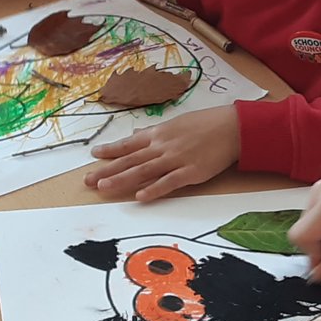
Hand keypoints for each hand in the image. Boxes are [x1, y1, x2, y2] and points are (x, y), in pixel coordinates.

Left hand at [83, 105, 239, 200]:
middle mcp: (163, 146)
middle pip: (130, 159)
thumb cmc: (206, 124)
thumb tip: (139, 133)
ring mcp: (176, 159)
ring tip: (104, 188)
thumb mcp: (177, 123)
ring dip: (122, 179)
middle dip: (108, 170)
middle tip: (89, 180)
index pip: (129, 143)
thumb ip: (156, 132)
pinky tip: (140, 196)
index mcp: (159, 133)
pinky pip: (169, 182)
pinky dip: (154, 189)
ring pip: (144, 170)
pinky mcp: (191, 172)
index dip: (111, 150)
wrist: (232, 127)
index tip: (94, 155)